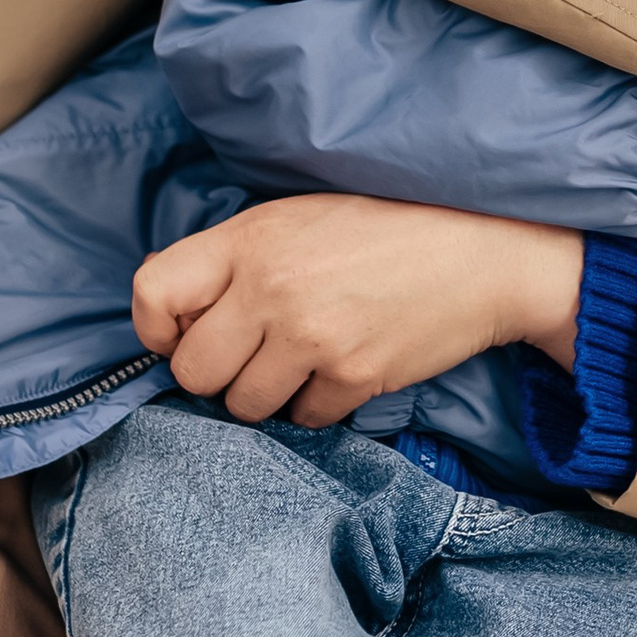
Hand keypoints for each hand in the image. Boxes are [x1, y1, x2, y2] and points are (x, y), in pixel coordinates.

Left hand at [133, 195, 583, 427]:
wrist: (483, 252)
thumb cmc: (386, 229)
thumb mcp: (297, 217)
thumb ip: (234, 255)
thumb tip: (169, 307)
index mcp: (251, 240)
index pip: (154, 294)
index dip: (157, 329)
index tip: (181, 336)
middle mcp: (272, 289)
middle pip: (193, 371)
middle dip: (215, 374)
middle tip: (251, 357)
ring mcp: (313, 337)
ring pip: (243, 406)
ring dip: (266, 396)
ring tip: (301, 362)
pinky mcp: (354, 377)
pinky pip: (303, 419)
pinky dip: (316, 406)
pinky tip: (341, 370)